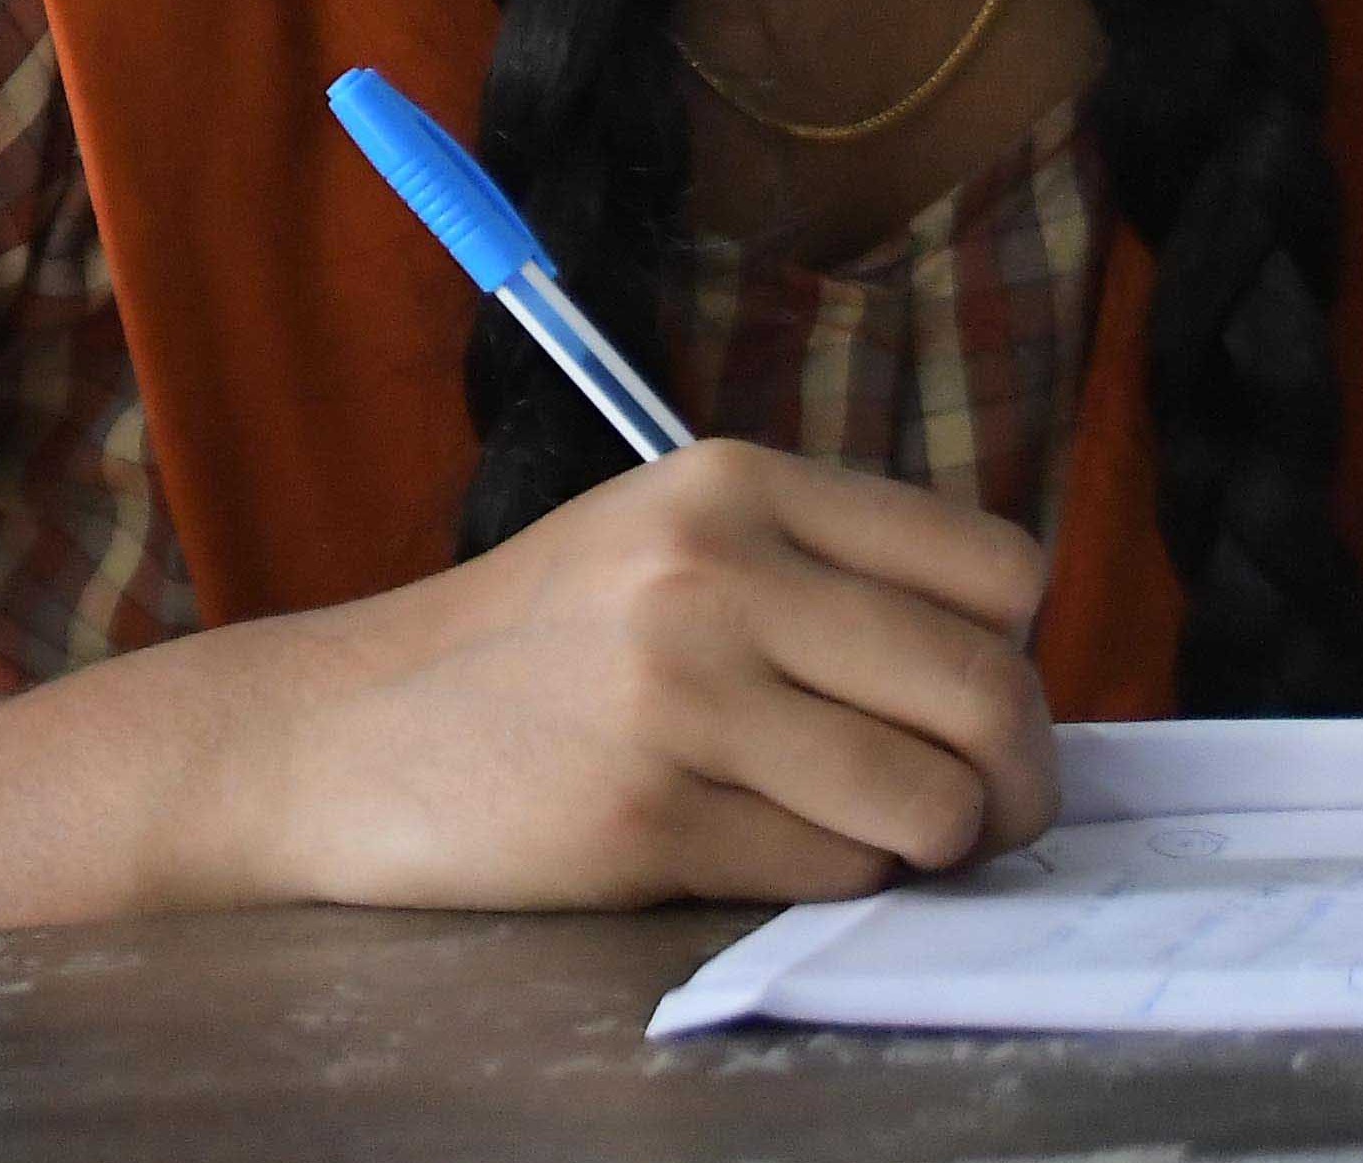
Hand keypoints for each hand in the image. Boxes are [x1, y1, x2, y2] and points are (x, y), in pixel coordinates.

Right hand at [127, 440, 1058, 912]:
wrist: (343, 731)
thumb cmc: (535, 649)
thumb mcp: (668, 544)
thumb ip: (823, 576)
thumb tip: (1013, 682)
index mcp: (734, 484)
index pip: (997, 569)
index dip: (1014, 652)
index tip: (970, 701)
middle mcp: (712, 571)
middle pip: (990, 692)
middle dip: (1018, 779)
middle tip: (987, 812)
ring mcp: (676, 695)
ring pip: (931, 801)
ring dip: (933, 844)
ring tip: (874, 835)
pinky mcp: (647, 817)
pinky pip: (832, 873)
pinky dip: (826, 879)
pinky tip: (754, 846)